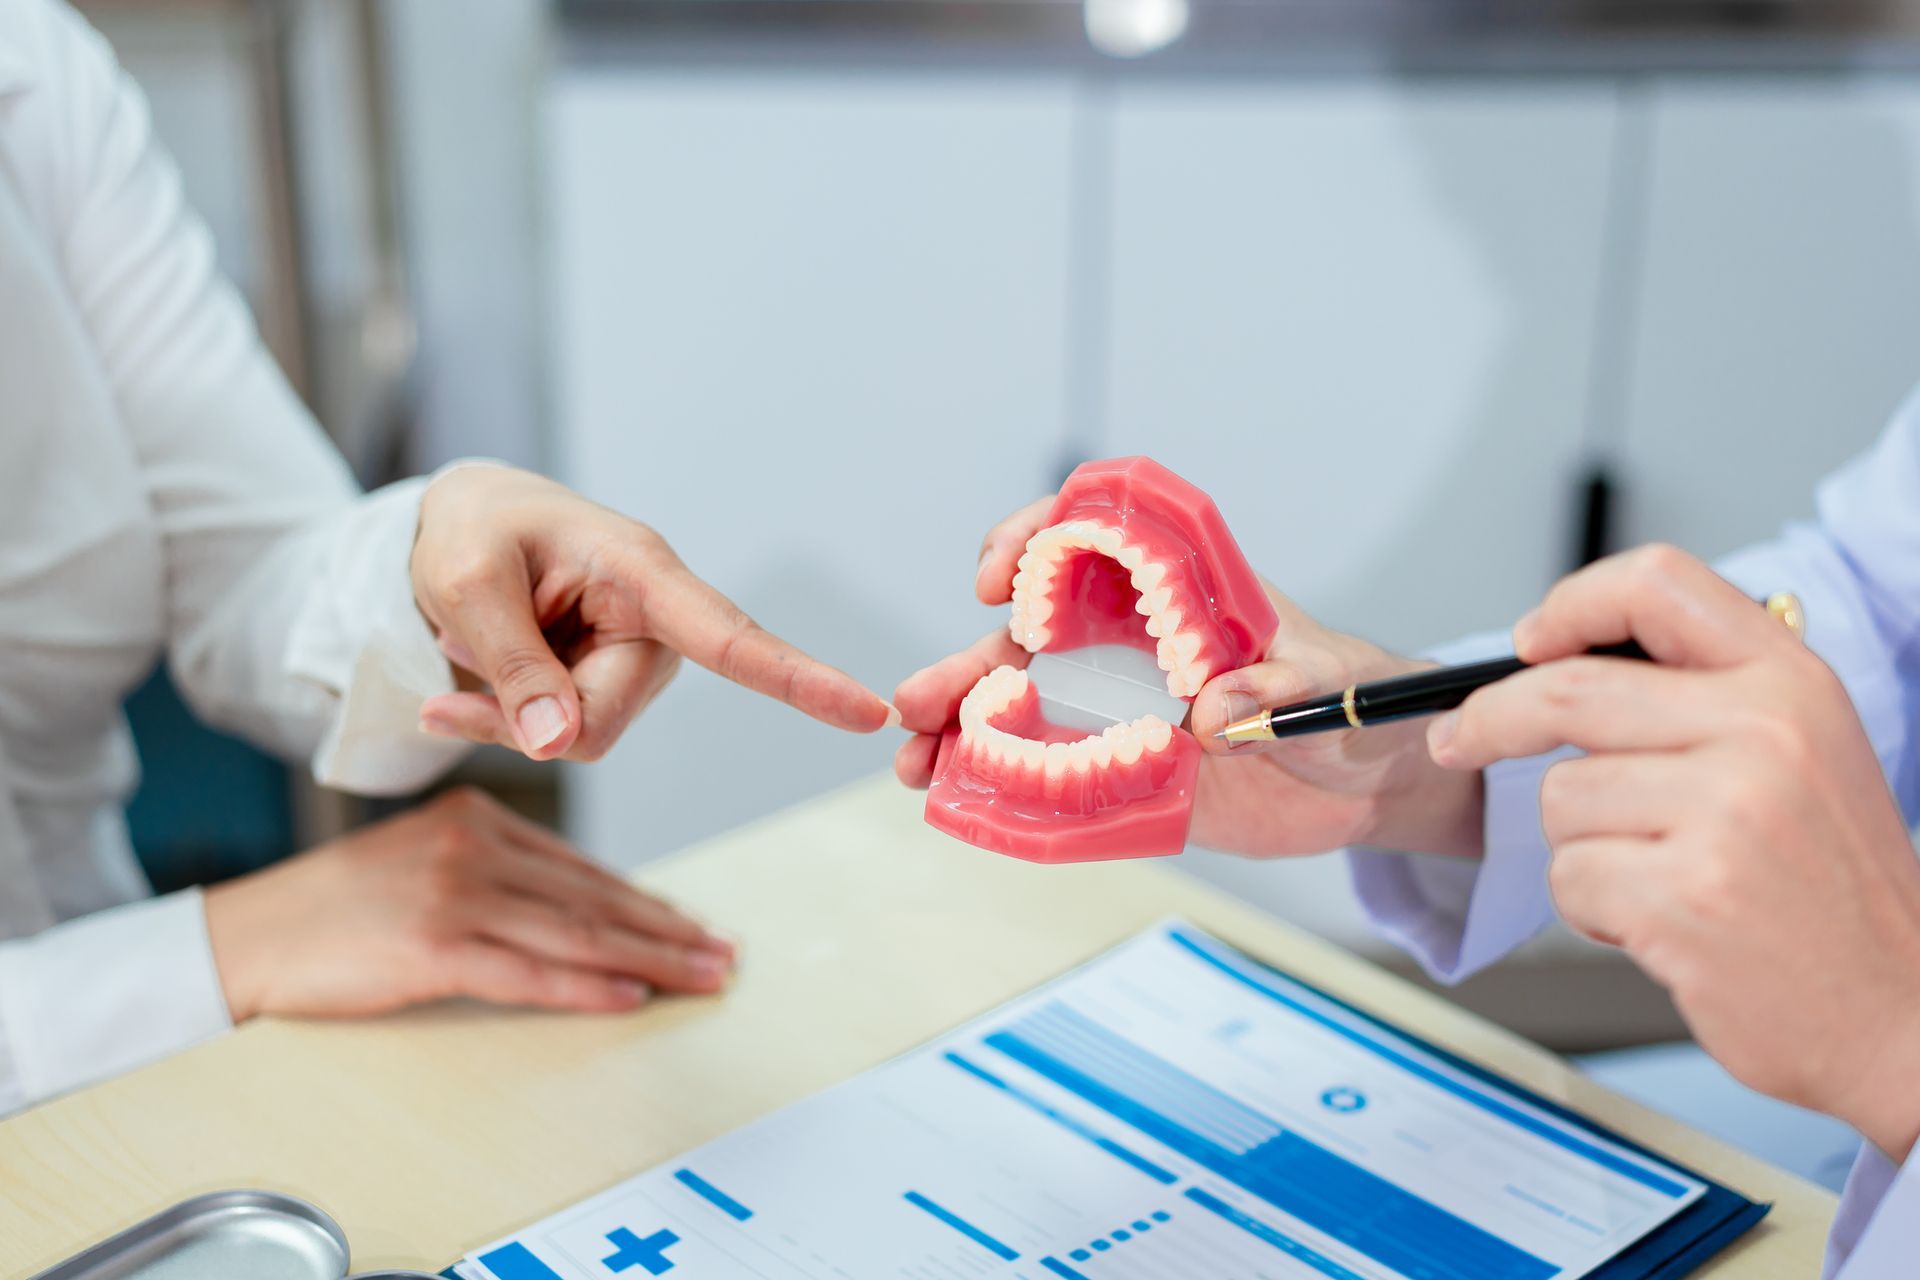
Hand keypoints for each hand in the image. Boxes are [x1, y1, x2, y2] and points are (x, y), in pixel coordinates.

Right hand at [202, 787, 734, 1020]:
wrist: (248, 935)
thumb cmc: (336, 907)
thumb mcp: (425, 859)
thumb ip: (498, 871)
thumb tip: (581, 907)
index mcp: (478, 818)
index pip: (583, 868)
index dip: (646, 900)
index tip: (692, 924)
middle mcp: (476, 847)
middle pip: (593, 897)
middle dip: (666, 929)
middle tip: (722, 952)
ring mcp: (456, 895)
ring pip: (577, 931)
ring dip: (649, 959)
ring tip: (700, 976)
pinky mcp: (434, 946)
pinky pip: (530, 971)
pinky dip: (586, 987)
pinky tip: (630, 995)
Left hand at [410, 465, 894, 760]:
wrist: (461, 523)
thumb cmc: (475, 531)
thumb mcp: (465, 583)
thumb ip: (509, 664)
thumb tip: (557, 746)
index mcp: (642, 572)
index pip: (732, 636)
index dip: (801, 679)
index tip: (870, 712)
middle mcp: (656, 621)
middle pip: (606, 717)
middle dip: (527, 714)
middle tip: (451, 673)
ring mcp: (636, 658)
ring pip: (581, 734)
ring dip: (510, 713)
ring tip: (470, 641)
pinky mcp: (610, 683)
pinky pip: (562, 734)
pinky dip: (505, 717)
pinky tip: (469, 673)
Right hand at [892, 498, 1483, 858]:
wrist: (1377, 783)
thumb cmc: (1360, 705)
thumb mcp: (1331, 688)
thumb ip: (1281, 690)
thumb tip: (1217, 708)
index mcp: (1179, 589)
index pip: (1090, 533)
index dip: (1034, 540)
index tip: (997, 579)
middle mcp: (1135, 641)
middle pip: (1029, 632)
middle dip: (965, 660)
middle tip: (915, 701)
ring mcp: (1123, 709)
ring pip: (1022, 704)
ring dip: (960, 727)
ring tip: (912, 761)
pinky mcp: (1129, 774)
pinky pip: (1053, 777)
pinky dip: (1000, 787)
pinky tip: (956, 801)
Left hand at [1430, 544, 1919, 1160]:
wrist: (1902, 1014)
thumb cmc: (1836, 893)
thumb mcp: (1804, 755)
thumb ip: (1705, 697)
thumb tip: (1564, 659)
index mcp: (1791, 684)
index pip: (1658, 584)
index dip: (1573, 603)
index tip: (1528, 642)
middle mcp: (1763, 734)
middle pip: (1567, 689)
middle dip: (1490, 718)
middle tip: (1456, 740)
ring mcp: (1725, 814)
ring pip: (1560, 797)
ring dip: (1583, 847)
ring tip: (1665, 879)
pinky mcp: (1683, 896)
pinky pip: (1569, 876)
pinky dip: (1594, 909)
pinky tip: (1664, 926)